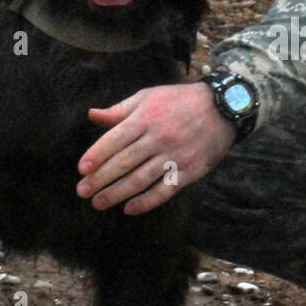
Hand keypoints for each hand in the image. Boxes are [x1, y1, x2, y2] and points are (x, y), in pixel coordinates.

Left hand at [76, 82, 234, 214]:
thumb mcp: (148, 96)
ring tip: (98, 203)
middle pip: (124, 162)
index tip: (82, 169)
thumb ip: (120, 110)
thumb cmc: (179, 100)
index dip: (97, 155)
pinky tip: (130, 208)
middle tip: (82, 192)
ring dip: (117, 194)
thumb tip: (92, 115)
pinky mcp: (190, 170)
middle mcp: (159, 137)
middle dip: (100, 179)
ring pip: (141, 179)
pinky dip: (146, 201)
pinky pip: (165, 190)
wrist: (223, 108)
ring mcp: (175, 155)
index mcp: (146, 118)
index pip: (115, 139)